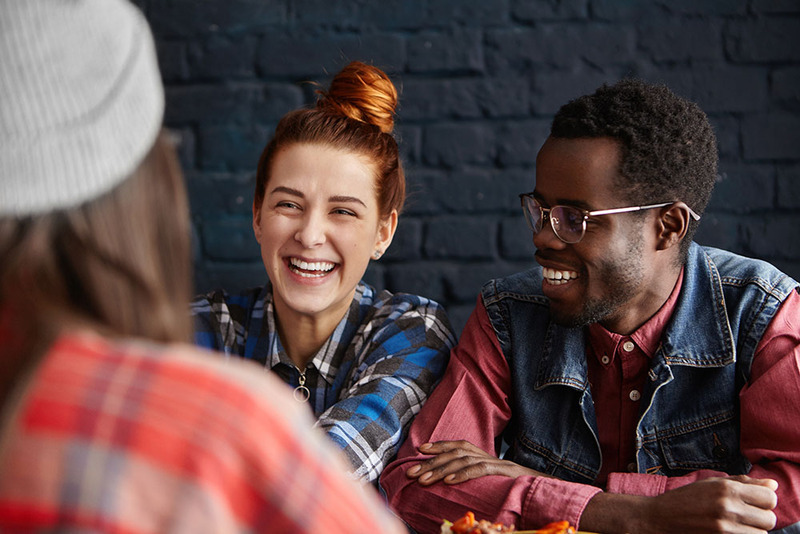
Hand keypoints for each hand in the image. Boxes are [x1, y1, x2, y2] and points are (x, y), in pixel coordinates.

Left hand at [405, 440, 547, 485]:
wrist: (542, 490)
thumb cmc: (512, 488)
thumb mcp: (489, 482)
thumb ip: (472, 477)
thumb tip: (448, 483)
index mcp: (483, 456)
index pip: (458, 445)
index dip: (439, 445)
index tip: (420, 450)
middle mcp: (487, 455)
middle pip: (455, 453)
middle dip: (431, 462)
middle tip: (411, 473)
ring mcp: (496, 463)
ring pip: (464, 460)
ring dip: (441, 469)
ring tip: (424, 480)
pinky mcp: (503, 473)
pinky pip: (480, 470)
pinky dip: (462, 474)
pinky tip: (448, 481)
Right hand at [582, 475, 777, 533]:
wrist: (661, 517)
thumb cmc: (687, 498)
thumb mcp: (712, 483)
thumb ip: (743, 483)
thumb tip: (772, 485)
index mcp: (727, 488)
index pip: (770, 498)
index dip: (764, 501)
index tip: (754, 502)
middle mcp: (728, 506)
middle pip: (770, 519)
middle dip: (760, 518)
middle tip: (745, 515)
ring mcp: (724, 526)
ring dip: (753, 530)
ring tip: (736, 524)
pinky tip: (730, 531)